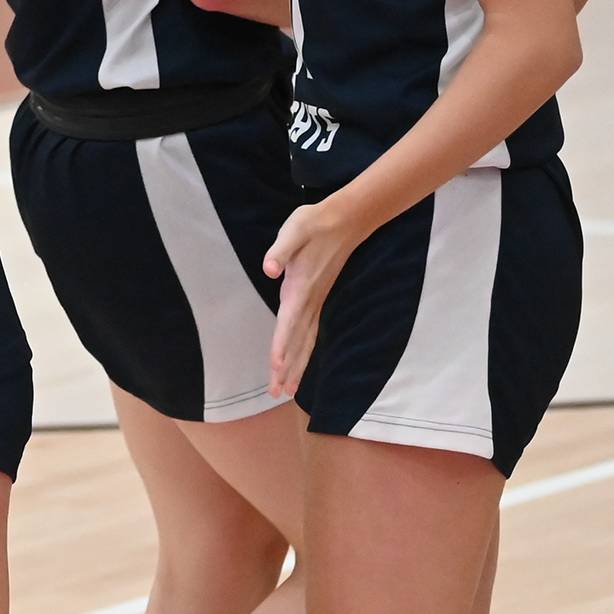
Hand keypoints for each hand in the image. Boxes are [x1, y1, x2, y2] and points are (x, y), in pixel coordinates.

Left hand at [261, 199, 367, 399]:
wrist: (344, 221)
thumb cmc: (314, 224)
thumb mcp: (294, 229)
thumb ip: (280, 250)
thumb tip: (269, 269)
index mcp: (301, 287)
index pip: (290, 322)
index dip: (283, 345)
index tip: (276, 367)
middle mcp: (309, 300)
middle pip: (298, 341)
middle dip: (288, 367)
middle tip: (277, 393)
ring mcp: (316, 302)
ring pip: (306, 341)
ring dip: (296, 366)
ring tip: (286, 390)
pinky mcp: (318, 300)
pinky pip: (311, 334)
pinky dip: (304, 352)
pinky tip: (299, 365)